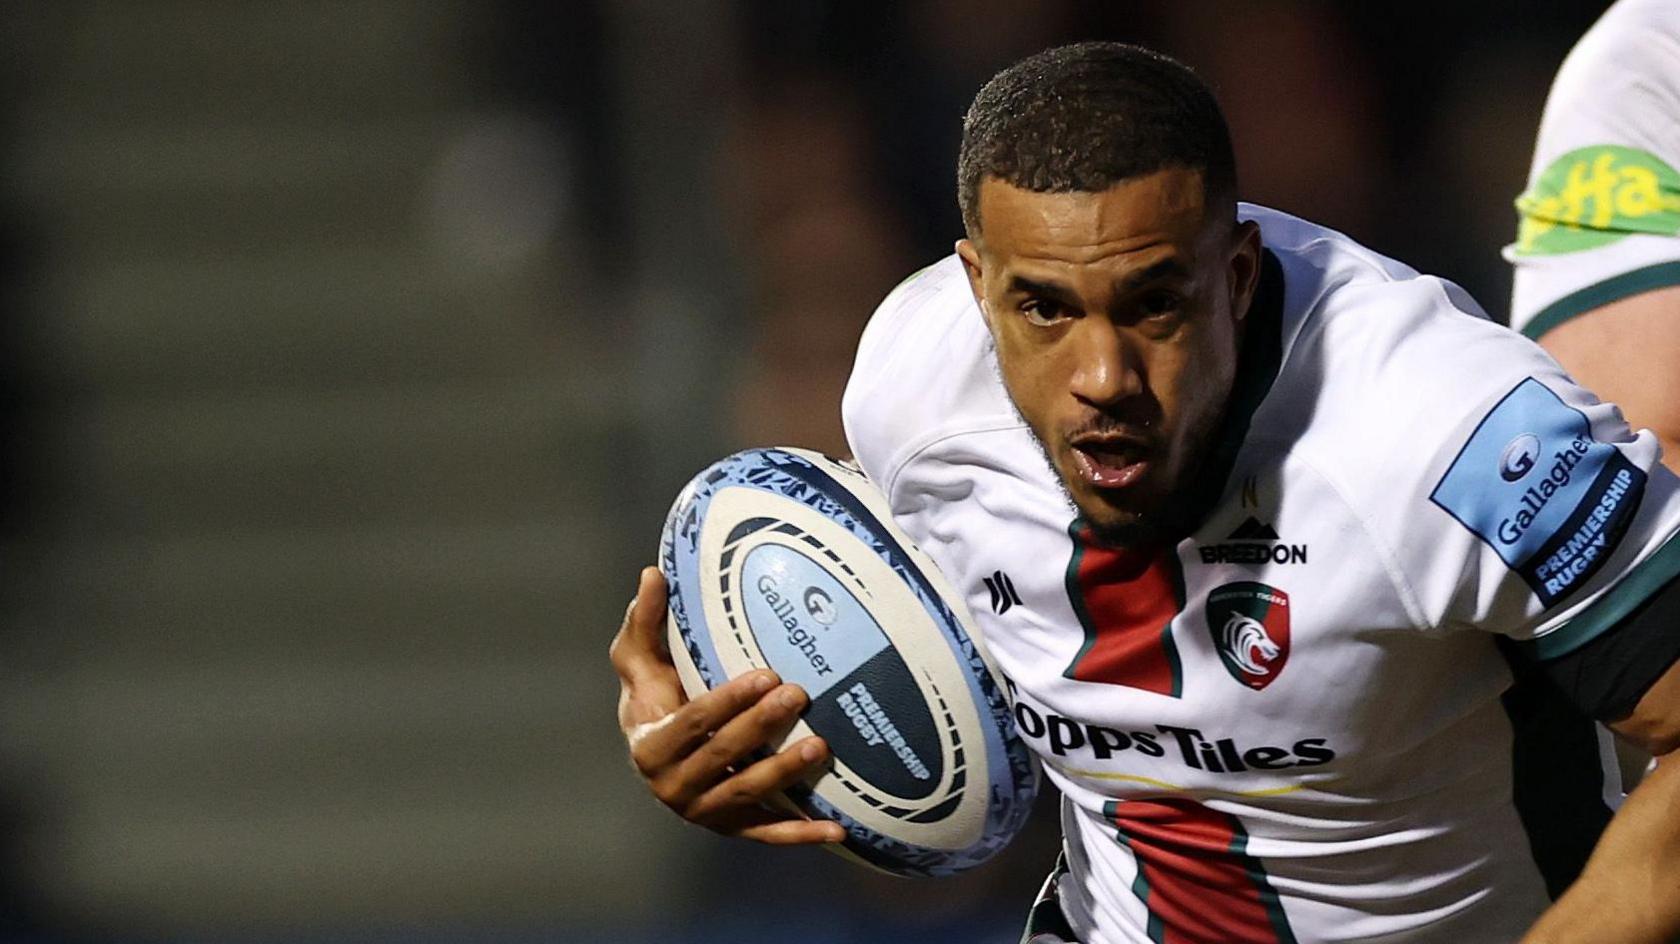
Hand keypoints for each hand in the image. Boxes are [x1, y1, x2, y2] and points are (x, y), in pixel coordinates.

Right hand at [609, 566, 844, 844]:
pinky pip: (768, 834)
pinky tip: (838, 830)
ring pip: (748, 793)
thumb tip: (654, 573)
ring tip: (822, 747)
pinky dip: (802, 834)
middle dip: (762, 727)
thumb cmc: (653, 694)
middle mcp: (674, 786)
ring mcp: (706, 811)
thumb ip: (646, 620)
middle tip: (799, 694)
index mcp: (651, 745)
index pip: (693, 722)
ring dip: (785, 773)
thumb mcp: (640, 658)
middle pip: (724, 755)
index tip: (765, 674)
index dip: (728, 701)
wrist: (657, 752)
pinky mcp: (734, 828)